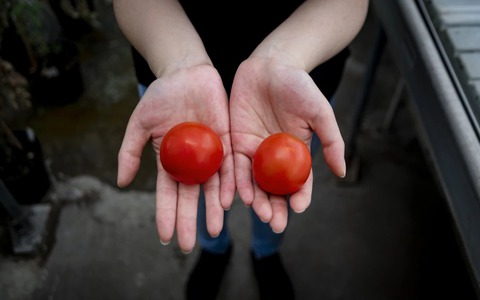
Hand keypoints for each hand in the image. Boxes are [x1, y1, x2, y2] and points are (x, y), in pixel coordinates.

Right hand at [117, 64, 234, 252]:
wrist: (186, 73)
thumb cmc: (161, 96)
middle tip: (187, 245)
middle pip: (190, 197)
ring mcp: (210, 154)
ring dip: (213, 210)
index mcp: (170, 162)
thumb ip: (130, 152)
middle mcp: (191, 163)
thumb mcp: (139, 124)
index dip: (165, 215)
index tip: (164, 237)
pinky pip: (231, 166)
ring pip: (213, 187)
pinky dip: (230, 184)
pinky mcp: (228, 141)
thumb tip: (120, 182)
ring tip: (214, 231)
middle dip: (188, 221)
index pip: (166, 195)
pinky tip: (229, 201)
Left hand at [230, 57, 344, 232]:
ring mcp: (254, 151)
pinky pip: (234, 166)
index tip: (299, 208)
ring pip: (254, 182)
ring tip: (258, 213)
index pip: (299, 182)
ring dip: (256, 200)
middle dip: (275, 208)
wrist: (271, 65)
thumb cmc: (299, 86)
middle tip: (274, 223)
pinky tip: (236, 196)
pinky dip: (236, 182)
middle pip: (275, 189)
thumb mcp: (320, 112)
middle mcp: (275, 157)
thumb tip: (342, 172)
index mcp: (297, 153)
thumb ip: (331, 141)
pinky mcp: (235, 142)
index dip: (300, 196)